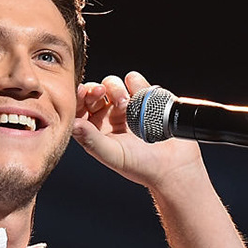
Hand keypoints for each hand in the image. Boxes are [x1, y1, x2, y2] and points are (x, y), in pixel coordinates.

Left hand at [72, 70, 204, 192]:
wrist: (174, 166)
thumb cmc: (143, 166)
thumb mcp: (113, 155)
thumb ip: (91, 140)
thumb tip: (72, 124)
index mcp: (97, 130)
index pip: (80, 108)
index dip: (79, 98)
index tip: (82, 92)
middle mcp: (110, 116)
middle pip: (94, 92)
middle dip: (96, 90)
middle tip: (101, 92)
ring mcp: (128, 105)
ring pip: (112, 83)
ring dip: (116, 89)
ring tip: (126, 104)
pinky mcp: (146, 98)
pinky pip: (135, 81)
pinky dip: (136, 84)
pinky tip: (141, 98)